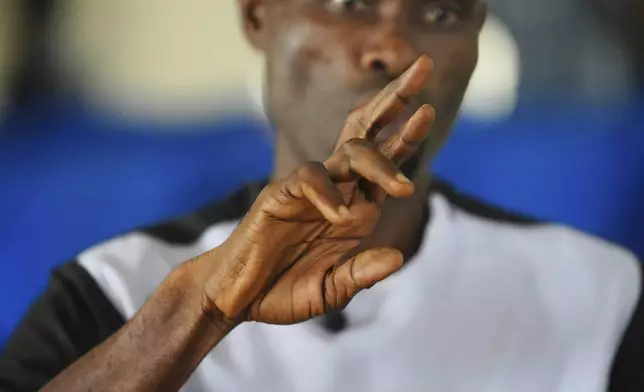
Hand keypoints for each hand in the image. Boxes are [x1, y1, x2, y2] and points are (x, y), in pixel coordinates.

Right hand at [198, 56, 433, 324]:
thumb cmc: (281, 291)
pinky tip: (341, 217)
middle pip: (367, 134)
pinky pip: (308, 180)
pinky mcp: (279, 195)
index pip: (384, 163)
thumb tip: (397, 258)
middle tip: (423, 67)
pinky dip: (328, 196)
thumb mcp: (330, 290)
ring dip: (379, 162)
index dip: (406, 136)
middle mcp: (335, 191)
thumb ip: (360, 275)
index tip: (428, 109)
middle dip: (395, 102)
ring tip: (403, 189)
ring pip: (347, 154)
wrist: (237, 299)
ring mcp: (307, 190)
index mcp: (354, 208)